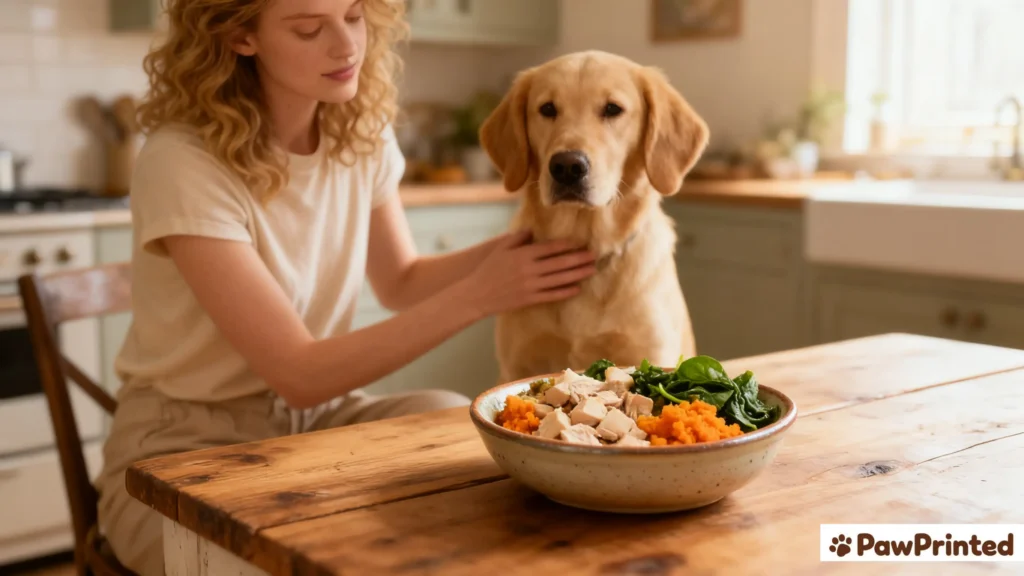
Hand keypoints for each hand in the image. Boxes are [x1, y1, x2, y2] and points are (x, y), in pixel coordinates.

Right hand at [457, 229, 596, 316]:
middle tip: (594, 256)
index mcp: (523, 254)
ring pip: (560, 279)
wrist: (477, 294)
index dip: (568, 245)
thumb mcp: (501, 248)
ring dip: (578, 274)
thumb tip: (533, 231)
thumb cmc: (489, 269)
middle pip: (560, 263)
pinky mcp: (530, 299)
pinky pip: (552, 295)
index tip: (581, 243)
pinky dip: (565, 291)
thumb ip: (518, 238)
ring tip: (591, 270)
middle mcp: (529, 269)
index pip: (551, 248)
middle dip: (579, 259)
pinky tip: (577, 288)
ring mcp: (531, 285)